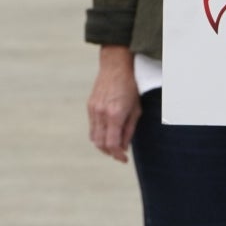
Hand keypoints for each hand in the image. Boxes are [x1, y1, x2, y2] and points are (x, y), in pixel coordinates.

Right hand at [88, 46, 141, 162]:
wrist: (116, 66)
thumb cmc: (131, 86)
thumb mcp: (136, 109)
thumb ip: (129, 129)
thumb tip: (124, 147)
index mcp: (115, 115)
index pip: (112, 144)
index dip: (117, 155)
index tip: (124, 159)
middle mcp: (101, 114)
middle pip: (100, 144)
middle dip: (110, 152)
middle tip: (119, 154)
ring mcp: (93, 110)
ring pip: (94, 137)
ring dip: (103, 145)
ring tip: (114, 146)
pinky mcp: (89, 106)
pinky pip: (92, 126)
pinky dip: (98, 134)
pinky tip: (108, 133)